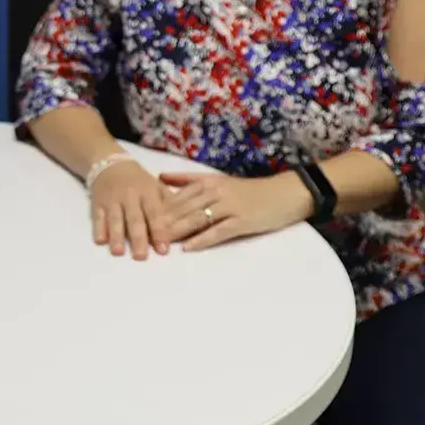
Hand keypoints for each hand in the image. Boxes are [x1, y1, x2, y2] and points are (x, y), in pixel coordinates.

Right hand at [89, 158, 172, 258]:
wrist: (111, 164)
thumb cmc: (140, 181)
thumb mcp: (157, 187)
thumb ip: (169, 205)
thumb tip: (184, 223)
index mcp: (147, 192)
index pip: (154, 214)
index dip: (159, 231)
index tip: (163, 250)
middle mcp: (130, 196)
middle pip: (134, 219)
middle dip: (138, 238)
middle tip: (140, 257)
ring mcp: (112, 199)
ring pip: (115, 219)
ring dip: (116, 236)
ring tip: (118, 252)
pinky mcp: (97, 203)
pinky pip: (97, 216)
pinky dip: (99, 228)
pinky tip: (101, 241)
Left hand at [156, 171, 313, 250]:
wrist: (285, 193)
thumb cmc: (249, 190)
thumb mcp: (217, 180)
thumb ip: (188, 180)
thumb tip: (160, 177)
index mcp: (207, 182)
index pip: (176, 196)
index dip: (157, 208)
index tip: (139, 218)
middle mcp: (216, 192)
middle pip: (183, 208)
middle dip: (162, 222)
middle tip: (143, 234)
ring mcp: (229, 207)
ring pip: (197, 219)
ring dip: (177, 231)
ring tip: (160, 242)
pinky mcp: (242, 221)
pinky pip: (218, 231)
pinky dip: (202, 240)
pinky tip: (189, 248)